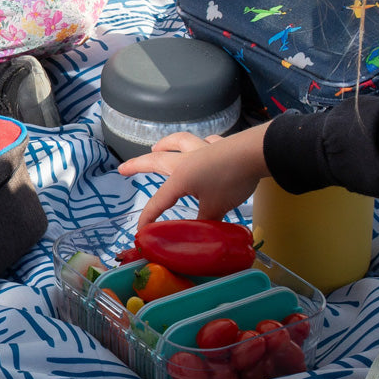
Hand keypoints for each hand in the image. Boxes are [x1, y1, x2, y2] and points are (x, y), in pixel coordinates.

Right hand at [118, 124, 271, 227]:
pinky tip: (203, 144)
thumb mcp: (215, 208)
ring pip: (179, 142)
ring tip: (156, 147)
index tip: (140, 232)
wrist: (256, 154)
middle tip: (122, 169)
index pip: (159, 201)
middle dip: (138, 165)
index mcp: (181, 178)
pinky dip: (201, 143)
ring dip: (165, 144)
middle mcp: (187, 160)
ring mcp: (203, 149)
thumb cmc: (231, 181)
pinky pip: (206, 142)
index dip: (148, 217)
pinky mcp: (221, 145)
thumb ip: (204, 222)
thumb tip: (199, 236)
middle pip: (156, 160)